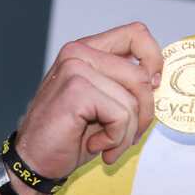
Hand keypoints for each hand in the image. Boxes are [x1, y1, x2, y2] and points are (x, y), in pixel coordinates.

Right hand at [14, 22, 162, 178]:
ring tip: (106, 143)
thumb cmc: (71, 134)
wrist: (35, 160)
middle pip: (142, 76)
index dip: (154, 60)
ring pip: (133, 101)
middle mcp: (80, 52)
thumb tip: (159, 81)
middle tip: (125, 136)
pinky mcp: (76, 90)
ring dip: (127, 133)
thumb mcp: (106, 102)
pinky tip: (93, 144)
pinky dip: (115, 138)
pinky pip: (121, 116)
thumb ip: (127, 85)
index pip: (137, 34)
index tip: (152, 87)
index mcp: (89, 50)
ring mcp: (76, 68)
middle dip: (144, 114)